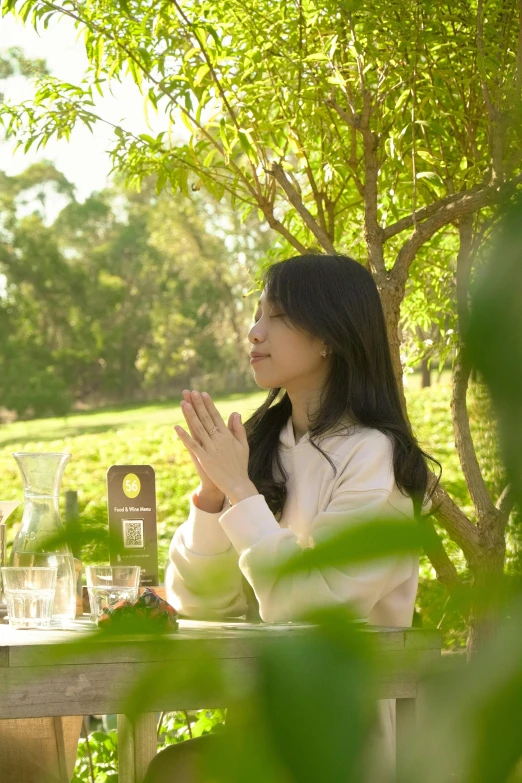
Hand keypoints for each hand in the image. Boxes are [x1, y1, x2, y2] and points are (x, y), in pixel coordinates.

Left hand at [175, 390, 257, 504]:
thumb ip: (238, 428)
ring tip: (183, 403)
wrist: (238, 484)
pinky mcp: (204, 458)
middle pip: (206, 418)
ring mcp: (211, 449)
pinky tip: (177, 428)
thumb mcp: (243, 445)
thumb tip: (235, 413)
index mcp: (227, 435)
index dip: (208, 404)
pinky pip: (192, 445)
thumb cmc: (240, 465)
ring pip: (198, 428)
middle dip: (198, 404)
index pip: (216, 416)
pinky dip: (184, 436)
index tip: (203, 393)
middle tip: (191, 392)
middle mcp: (219, 439)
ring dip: (190, 415)